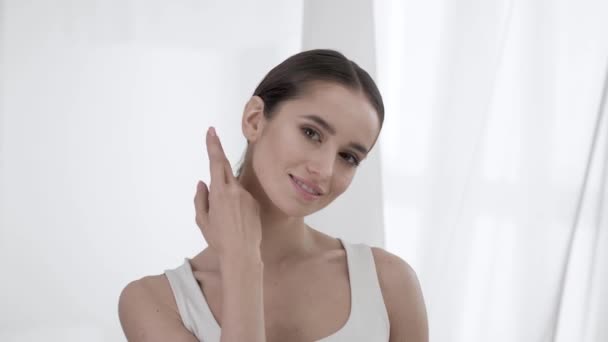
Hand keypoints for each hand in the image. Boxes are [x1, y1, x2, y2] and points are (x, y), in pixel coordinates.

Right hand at [194, 127, 262, 262]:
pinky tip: (236, 222)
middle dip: (217, 152)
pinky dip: (235, 204)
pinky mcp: (255, 202)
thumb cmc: (219, 239)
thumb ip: (200, 199)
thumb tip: (203, 183)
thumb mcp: (202, 220)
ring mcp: (247, 196)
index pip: (216, 162)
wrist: (242, 253)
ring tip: (225, 220)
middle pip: (224, 167)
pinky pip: (242, 198)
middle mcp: (235, 190)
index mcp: (219, 192)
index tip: (211, 131)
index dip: (213, 145)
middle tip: (212, 136)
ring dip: (225, 195)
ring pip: (232, 187)